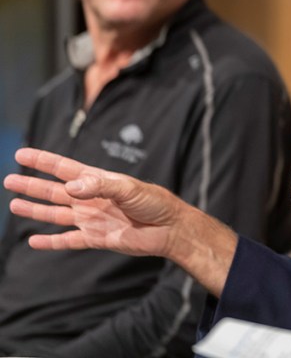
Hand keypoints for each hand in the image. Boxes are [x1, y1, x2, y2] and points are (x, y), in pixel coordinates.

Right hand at [4, 147, 237, 295]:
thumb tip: (70, 187)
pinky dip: (51, 242)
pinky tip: (34, 240)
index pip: (65, 168)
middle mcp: (91, 199)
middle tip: (10, 179)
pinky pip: (68, 241)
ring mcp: (91, 219)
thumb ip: (100, 186)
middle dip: (32, 185)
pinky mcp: (96, 239)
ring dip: (35, 209)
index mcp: (98, 181)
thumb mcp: (129, 188)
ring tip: (14, 204)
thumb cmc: (155, 202)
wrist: (170, 229)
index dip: (44, 161)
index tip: (22, 154)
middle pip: (54, 190)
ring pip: (56, 214)